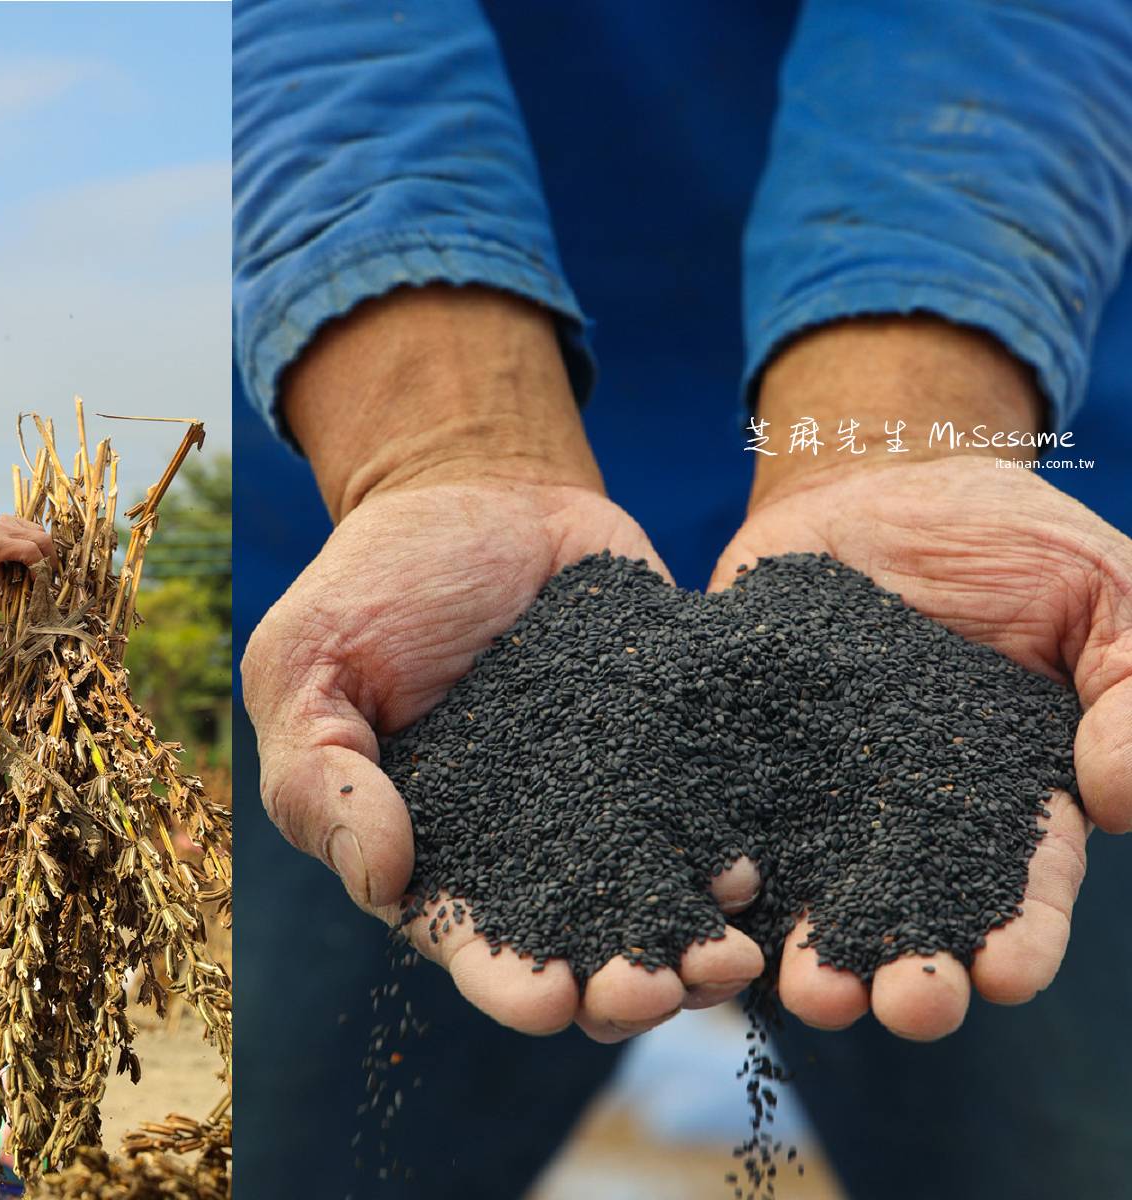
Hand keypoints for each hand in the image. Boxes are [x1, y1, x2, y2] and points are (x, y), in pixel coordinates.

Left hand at [0, 516, 55, 607]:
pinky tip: (32, 557)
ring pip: (43, 534)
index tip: (39, 584)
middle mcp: (2, 527)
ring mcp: (9, 520)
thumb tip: (42, 602)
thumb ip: (17, 599)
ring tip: (39, 569)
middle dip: (49, 562)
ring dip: (46, 554)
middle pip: (42, 539)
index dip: (41, 570)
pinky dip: (40, 546)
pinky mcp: (14, 520)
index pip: (31, 550)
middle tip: (45, 579)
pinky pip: (37, 530)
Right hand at [246, 286, 762, 1041]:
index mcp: (432, 850)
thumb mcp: (306, 665)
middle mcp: (529, 848)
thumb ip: (322, 775)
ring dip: (694, 947)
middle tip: (655, 995)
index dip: (506, 982)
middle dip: (619, 986)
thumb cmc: (372, 582)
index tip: (548, 1004)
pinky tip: (756, 872)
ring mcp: (611, 803)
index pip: (468, 940)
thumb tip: (382, 881)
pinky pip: (717, 813)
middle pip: (580, 947)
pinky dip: (738, 853)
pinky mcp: (677, 752)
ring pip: (661, 901)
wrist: (479, 489)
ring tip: (729, 962)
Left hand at [712, 317, 1131, 1039]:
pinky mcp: (735, 754)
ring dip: (809, 953)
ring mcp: (817, 790)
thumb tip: (1119, 799)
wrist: (876, 478)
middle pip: (912, 914)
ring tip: (807, 997)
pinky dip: (715, 871)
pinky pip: (719, 819)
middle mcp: (907, 816)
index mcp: (1010, 796)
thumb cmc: (1007, 537)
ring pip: (811, 892)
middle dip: (909, 972)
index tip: (1007, 978)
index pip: (1025, 885)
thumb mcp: (1102, 590)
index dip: (1019, 935)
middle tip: (901, 1010)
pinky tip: (712, 914)